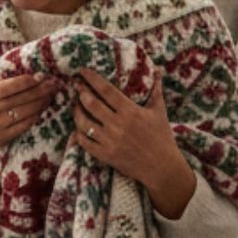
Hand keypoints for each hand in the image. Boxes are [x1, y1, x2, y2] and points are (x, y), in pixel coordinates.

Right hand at [0, 73, 59, 171]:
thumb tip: (19, 60)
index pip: (6, 88)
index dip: (25, 82)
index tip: (40, 76)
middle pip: (19, 100)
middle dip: (40, 91)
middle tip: (54, 84)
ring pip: (23, 114)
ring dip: (40, 103)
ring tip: (51, 95)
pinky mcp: (0, 139)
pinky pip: (23, 127)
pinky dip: (35, 117)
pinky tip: (41, 109)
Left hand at [71, 69, 195, 217]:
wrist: (161, 167)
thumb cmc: (161, 137)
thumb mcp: (159, 111)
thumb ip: (156, 90)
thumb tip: (158, 71)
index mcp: (130, 111)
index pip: (106, 90)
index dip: (91, 79)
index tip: (82, 71)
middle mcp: (118, 125)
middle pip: (91, 104)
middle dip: (81, 93)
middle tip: (77, 87)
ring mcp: (110, 141)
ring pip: (84, 123)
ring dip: (77, 112)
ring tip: (76, 106)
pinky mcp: (105, 155)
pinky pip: (84, 142)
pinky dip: (78, 133)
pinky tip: (78, 128)